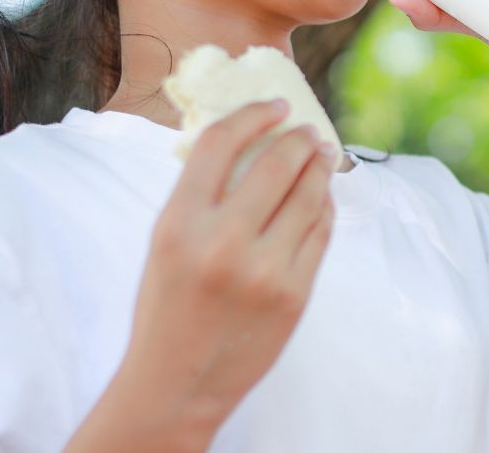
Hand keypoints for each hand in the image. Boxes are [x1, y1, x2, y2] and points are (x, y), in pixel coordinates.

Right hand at [122, 100, 335, 418]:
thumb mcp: (164, 243)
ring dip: (320, 168)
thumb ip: (199, 195)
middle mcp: (223, 244)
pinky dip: (324, 208)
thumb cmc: (166, 306)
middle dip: (299, 139)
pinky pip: (320, 234)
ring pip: (309, 196)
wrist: (178, 383)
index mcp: (180, 225)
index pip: (220, 144)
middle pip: (276, 164)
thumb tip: (246, 141)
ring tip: (323, 156)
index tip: (274, 106)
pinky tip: (322, 198)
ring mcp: (266, 271)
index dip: (252, 115)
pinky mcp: (295, 295)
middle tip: (308, 130)